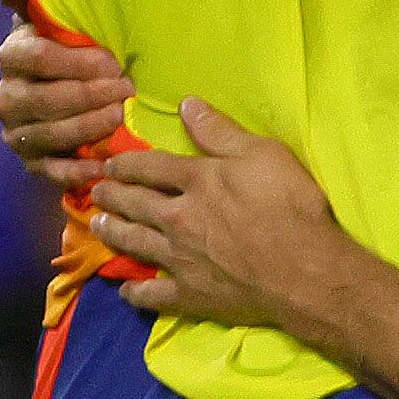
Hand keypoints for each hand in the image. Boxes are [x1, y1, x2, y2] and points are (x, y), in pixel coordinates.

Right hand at [0, 0, 134, 177]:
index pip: (38, 59)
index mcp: (13, 57)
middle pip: (46, 100)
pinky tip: (104, 167)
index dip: (77, 62)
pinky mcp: (32, 162)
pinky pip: (51, 172)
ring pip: (50, 135)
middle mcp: (7, 97)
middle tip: (126, 89)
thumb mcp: (50, 17)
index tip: (112, 61)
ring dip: (87, 127)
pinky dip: (77, 172)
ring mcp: (17, 133)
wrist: (57, 86)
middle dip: (90, 95)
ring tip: (120, 117)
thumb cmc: (64, 44)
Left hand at [87, 99, 338, 328]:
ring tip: (98, 226)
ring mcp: (178, 258)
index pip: (152, 167)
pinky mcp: (187, 292)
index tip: (111, 163)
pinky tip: (126, 290)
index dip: (128, 164)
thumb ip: (221, 132)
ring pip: (135, 243)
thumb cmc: (289, 204)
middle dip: (113, 195)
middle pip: (136, 204)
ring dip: (113, 232)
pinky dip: (135, 292)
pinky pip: (151, 294)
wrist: (301, 267)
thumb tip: (186, 105)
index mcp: (197, 182)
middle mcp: (177, 218)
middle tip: (97, 192)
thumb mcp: (264, 154)